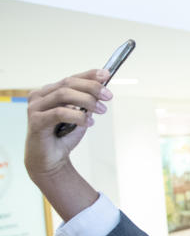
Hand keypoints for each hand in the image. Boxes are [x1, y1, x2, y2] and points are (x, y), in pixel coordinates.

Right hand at [23, 70, 110, 221]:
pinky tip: (89, 122)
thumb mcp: (80, 116)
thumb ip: (87, 103)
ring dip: (86, 100)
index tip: (107, 75)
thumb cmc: (64, 137)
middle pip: (68, 83)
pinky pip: (59, 113)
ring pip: (64, 95)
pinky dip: (77, 116)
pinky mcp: (35, 121)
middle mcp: (40, 96)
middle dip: (91, 87)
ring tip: (101, 110)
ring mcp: (35, 107)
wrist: (51, 160)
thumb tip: (103, 91)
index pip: (71, 78)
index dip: (89, 75)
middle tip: (108, 96)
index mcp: (49, 92)